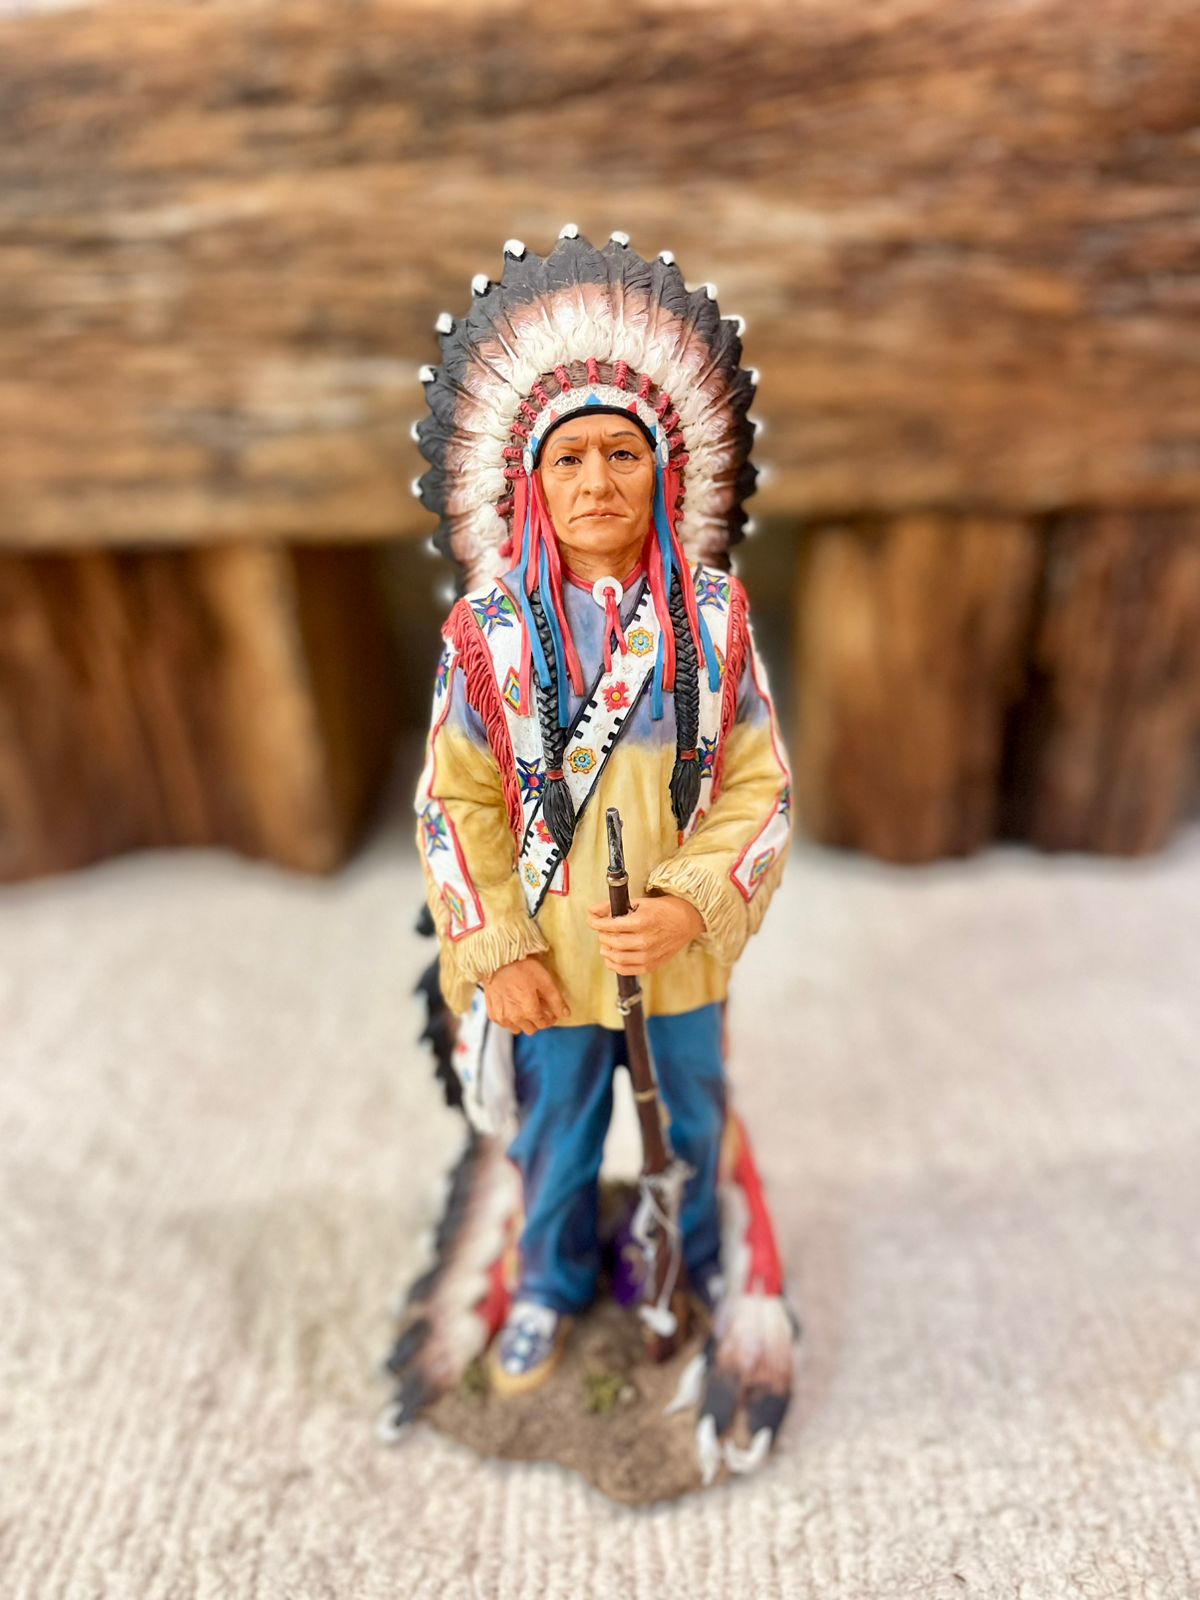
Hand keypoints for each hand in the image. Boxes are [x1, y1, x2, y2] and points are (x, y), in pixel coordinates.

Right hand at [482, 956, 569, 1034]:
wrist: (497, 960)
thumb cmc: (521, 967)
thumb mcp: (544, 980)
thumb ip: (556, 1000)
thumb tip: (566, 1014)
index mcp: (529, 1011)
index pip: (543, 1024)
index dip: (549, 1018)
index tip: (550, 1011)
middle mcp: (515, 1018)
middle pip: (531, 1029)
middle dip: (537, 1021)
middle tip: (538, 1007)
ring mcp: (502, 1017)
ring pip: (517, 1029)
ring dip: (523, 1022)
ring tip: (524, 1006)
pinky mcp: (493, 1014)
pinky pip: (504, 1024)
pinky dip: (510, 1019)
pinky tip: (512, 1005)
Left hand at [586, 894, 705, 976]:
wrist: (687, 921)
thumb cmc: (664, 910)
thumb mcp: (639, 902)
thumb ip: (613, 906)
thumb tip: (592, 911)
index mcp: (642, 922)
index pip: (610, 925)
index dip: (596, 923)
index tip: (592, 920)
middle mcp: (645, 941)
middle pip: (612, 942)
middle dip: (602, 935)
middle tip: (602, 929)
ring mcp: (649, 955)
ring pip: (616, 958)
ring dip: (606, 949)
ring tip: (606, 943)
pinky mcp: (651, 966)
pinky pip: (626, 970)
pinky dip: (614, 964)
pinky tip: (612, 956)